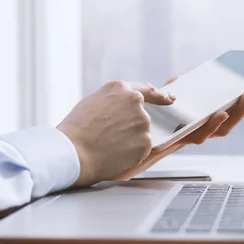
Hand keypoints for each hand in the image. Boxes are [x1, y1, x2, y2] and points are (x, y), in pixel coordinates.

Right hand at [57, 81, 174, 186]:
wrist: (74, 153)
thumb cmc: (76, 131)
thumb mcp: (92, 103)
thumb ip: (113, 102)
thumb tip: (121, 109)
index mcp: (120, 89)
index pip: (147, 89)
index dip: (160, 95)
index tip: (169, 99)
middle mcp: (135, 102)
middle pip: (141, 117)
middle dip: (130, 128)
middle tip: (112, 137)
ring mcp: (143, 122)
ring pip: (140, 134)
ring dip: (129, 141)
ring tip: (107, 145)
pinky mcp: (146, 141)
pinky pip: (141, 149)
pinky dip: (131, 153)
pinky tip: (115, 154)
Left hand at [115, 79, 243, 179]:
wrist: (106, 148)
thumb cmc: (131, 128)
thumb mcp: (154, 103)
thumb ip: (169, 92)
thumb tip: (179, 80)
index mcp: (195, 118)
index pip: (226, 106)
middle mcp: (196, 130)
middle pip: (231, 116)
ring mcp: (188, 138)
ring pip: (220, 127)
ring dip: (238, 111)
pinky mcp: (177, 144)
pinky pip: (198, 135)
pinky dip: (211, 124)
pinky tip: (220, 111)